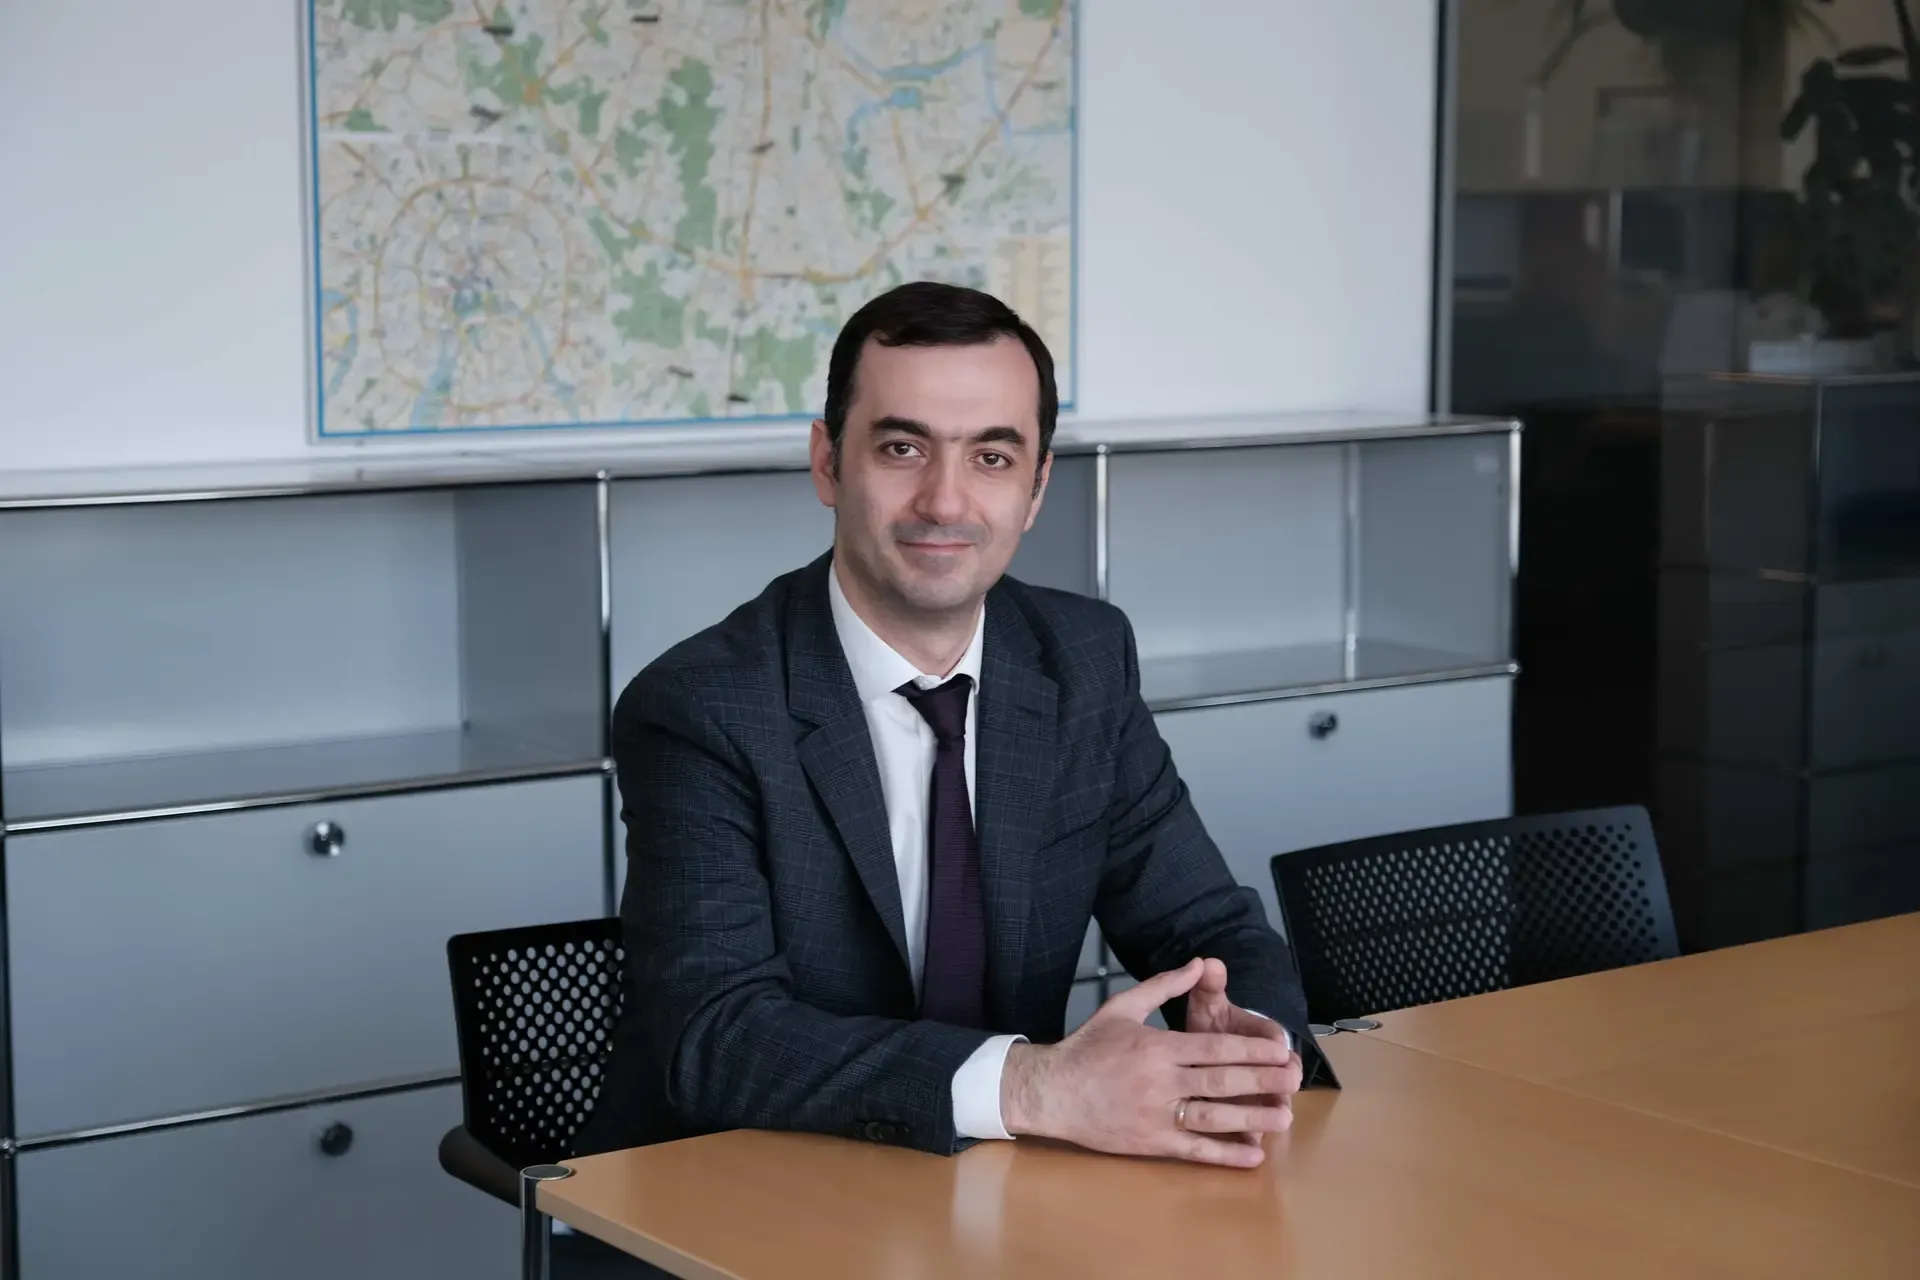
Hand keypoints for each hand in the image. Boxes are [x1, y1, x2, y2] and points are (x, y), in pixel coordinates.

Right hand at [1000, 958, 1296, 1167]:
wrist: (1050, 1091)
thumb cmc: (1087, 1046)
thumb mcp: (1122, 1005)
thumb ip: (1164, 986)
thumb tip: (1200, 963)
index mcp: (1156, 1047)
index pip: (1214, 1047)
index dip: (1251, 1049)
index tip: (1280, 1049)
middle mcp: (1159, 1081)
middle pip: (1221, 1081)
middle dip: (1263, 1080)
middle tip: (1294, 1078)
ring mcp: (1155, 1115)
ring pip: (1213, 1118)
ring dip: (1252, 1118)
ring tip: (1284, 1117)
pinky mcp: (1149, 1142)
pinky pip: (1193, 1150)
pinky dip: (1225, 1154)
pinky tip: (1252, 1154)